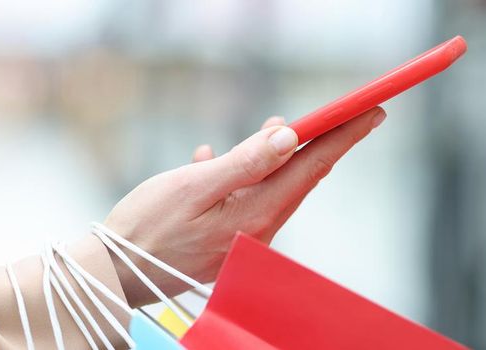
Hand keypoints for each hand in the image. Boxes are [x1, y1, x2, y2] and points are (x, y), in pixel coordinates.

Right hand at [103, 107, 386, 305]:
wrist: (114, 270)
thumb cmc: (146, 227)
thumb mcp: (194, 186)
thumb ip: (245, 163)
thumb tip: (290, 138)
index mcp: (254, 217)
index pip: (311, 168)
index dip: (343, 137)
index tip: (371, 113)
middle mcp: (256, 232)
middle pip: (297, 179)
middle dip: (313, 144)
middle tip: (333, 114)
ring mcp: (241, 241)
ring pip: (270, 188)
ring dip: (272, 158)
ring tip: (271, 129)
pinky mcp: (224, 243)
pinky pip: (244, 201)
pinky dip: (238, 177)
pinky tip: (212, 160)